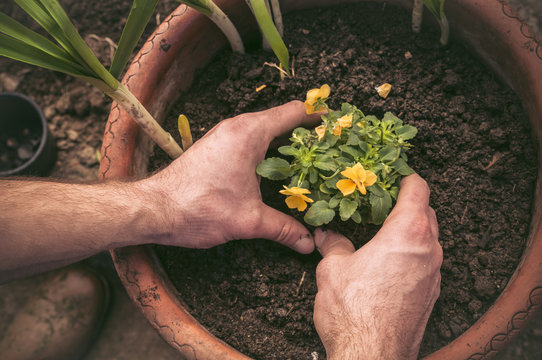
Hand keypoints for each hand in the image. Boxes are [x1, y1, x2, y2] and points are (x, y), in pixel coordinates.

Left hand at [142, 101, 320, 252]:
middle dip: (307, 134)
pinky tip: (280, 173)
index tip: (338, 126)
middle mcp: (237, 127)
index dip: (319, 117)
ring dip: (287, 144)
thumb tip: (308, 242)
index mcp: (249, 132)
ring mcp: (225, 136)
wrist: (154, 210)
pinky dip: (270, 152)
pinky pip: (252, 141)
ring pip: (266, 131)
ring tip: (312, 163)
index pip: (294, 112)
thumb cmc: (198, 207)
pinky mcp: (217, 148)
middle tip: (332, 150)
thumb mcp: (249, 219)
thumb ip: (283, 228)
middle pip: (282, 120)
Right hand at [312, 174, 441, 359]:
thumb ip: (333, 245)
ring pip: (428, 239)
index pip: (418, 189)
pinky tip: (387, 262)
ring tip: (381, 231)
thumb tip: (326, 235)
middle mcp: (429, 250)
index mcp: (408, 233)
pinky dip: (411, 253)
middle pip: (427, 212)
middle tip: (381, 201)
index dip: (405, 177)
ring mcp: (434, 274)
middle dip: (407, 202)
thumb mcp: (332, 269)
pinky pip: (426, 262)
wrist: (372, 356)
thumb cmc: (354, 312)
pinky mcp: (431, 295)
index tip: (392, 174)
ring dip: (410, 230)